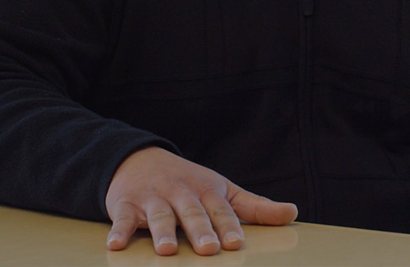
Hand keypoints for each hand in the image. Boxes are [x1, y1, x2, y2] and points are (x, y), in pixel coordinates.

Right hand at [105, 147, 297, 255]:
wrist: (140, 159)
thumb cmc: (190, 183)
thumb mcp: (223, 190)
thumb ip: (256, 206)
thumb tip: (293, 213)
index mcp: (207, 192)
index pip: (220, 211)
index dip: (229, 226)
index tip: (235, 244)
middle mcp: (181, 194)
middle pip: (192, 214)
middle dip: (199, 231)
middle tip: (208, 249)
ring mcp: (154, 199)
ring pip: (159, 216)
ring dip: (162, 232)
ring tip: (166, 251)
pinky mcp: (127, 205)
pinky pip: (123, 219)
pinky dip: (119, 231)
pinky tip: (117, 246)